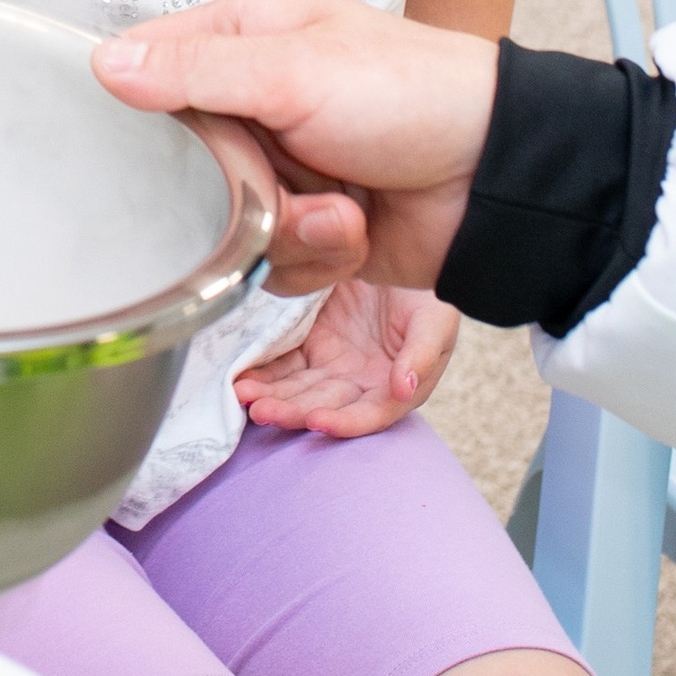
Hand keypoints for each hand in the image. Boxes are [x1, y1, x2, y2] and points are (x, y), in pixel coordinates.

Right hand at [94, 0, 499, 292]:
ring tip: (340, 206)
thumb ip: (196, 71)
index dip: (137, 104)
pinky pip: (266, 261)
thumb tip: (102, 62)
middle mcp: (256, 103)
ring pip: (220, 222)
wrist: (499, 181)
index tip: (144, 139)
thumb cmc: (413, 95)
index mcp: (248, 37)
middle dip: (231, 185)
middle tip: (276, 176)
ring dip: (284, 226)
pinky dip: (314, 255)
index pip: (151, 62)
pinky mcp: (306, 228)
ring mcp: (281, 169)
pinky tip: (354, 229)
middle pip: (179, 162)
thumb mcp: (295, 69)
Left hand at [235, 279, 461, 436]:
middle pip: (324, 405)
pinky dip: (262, 372)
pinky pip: (282, 362)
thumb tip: (404, 390)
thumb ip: (421, 356)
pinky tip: (241, 376)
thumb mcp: (434, 320)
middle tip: (261, 411)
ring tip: (242, 395)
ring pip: (297, 389)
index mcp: (393, 387)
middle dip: (291, 412)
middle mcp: (358, 384)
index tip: (317, 421)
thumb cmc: (426, 294)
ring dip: (270, 397)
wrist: (398, 253)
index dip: (344, 422)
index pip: (368, 414)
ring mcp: (330, 364)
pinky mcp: (307, 342)